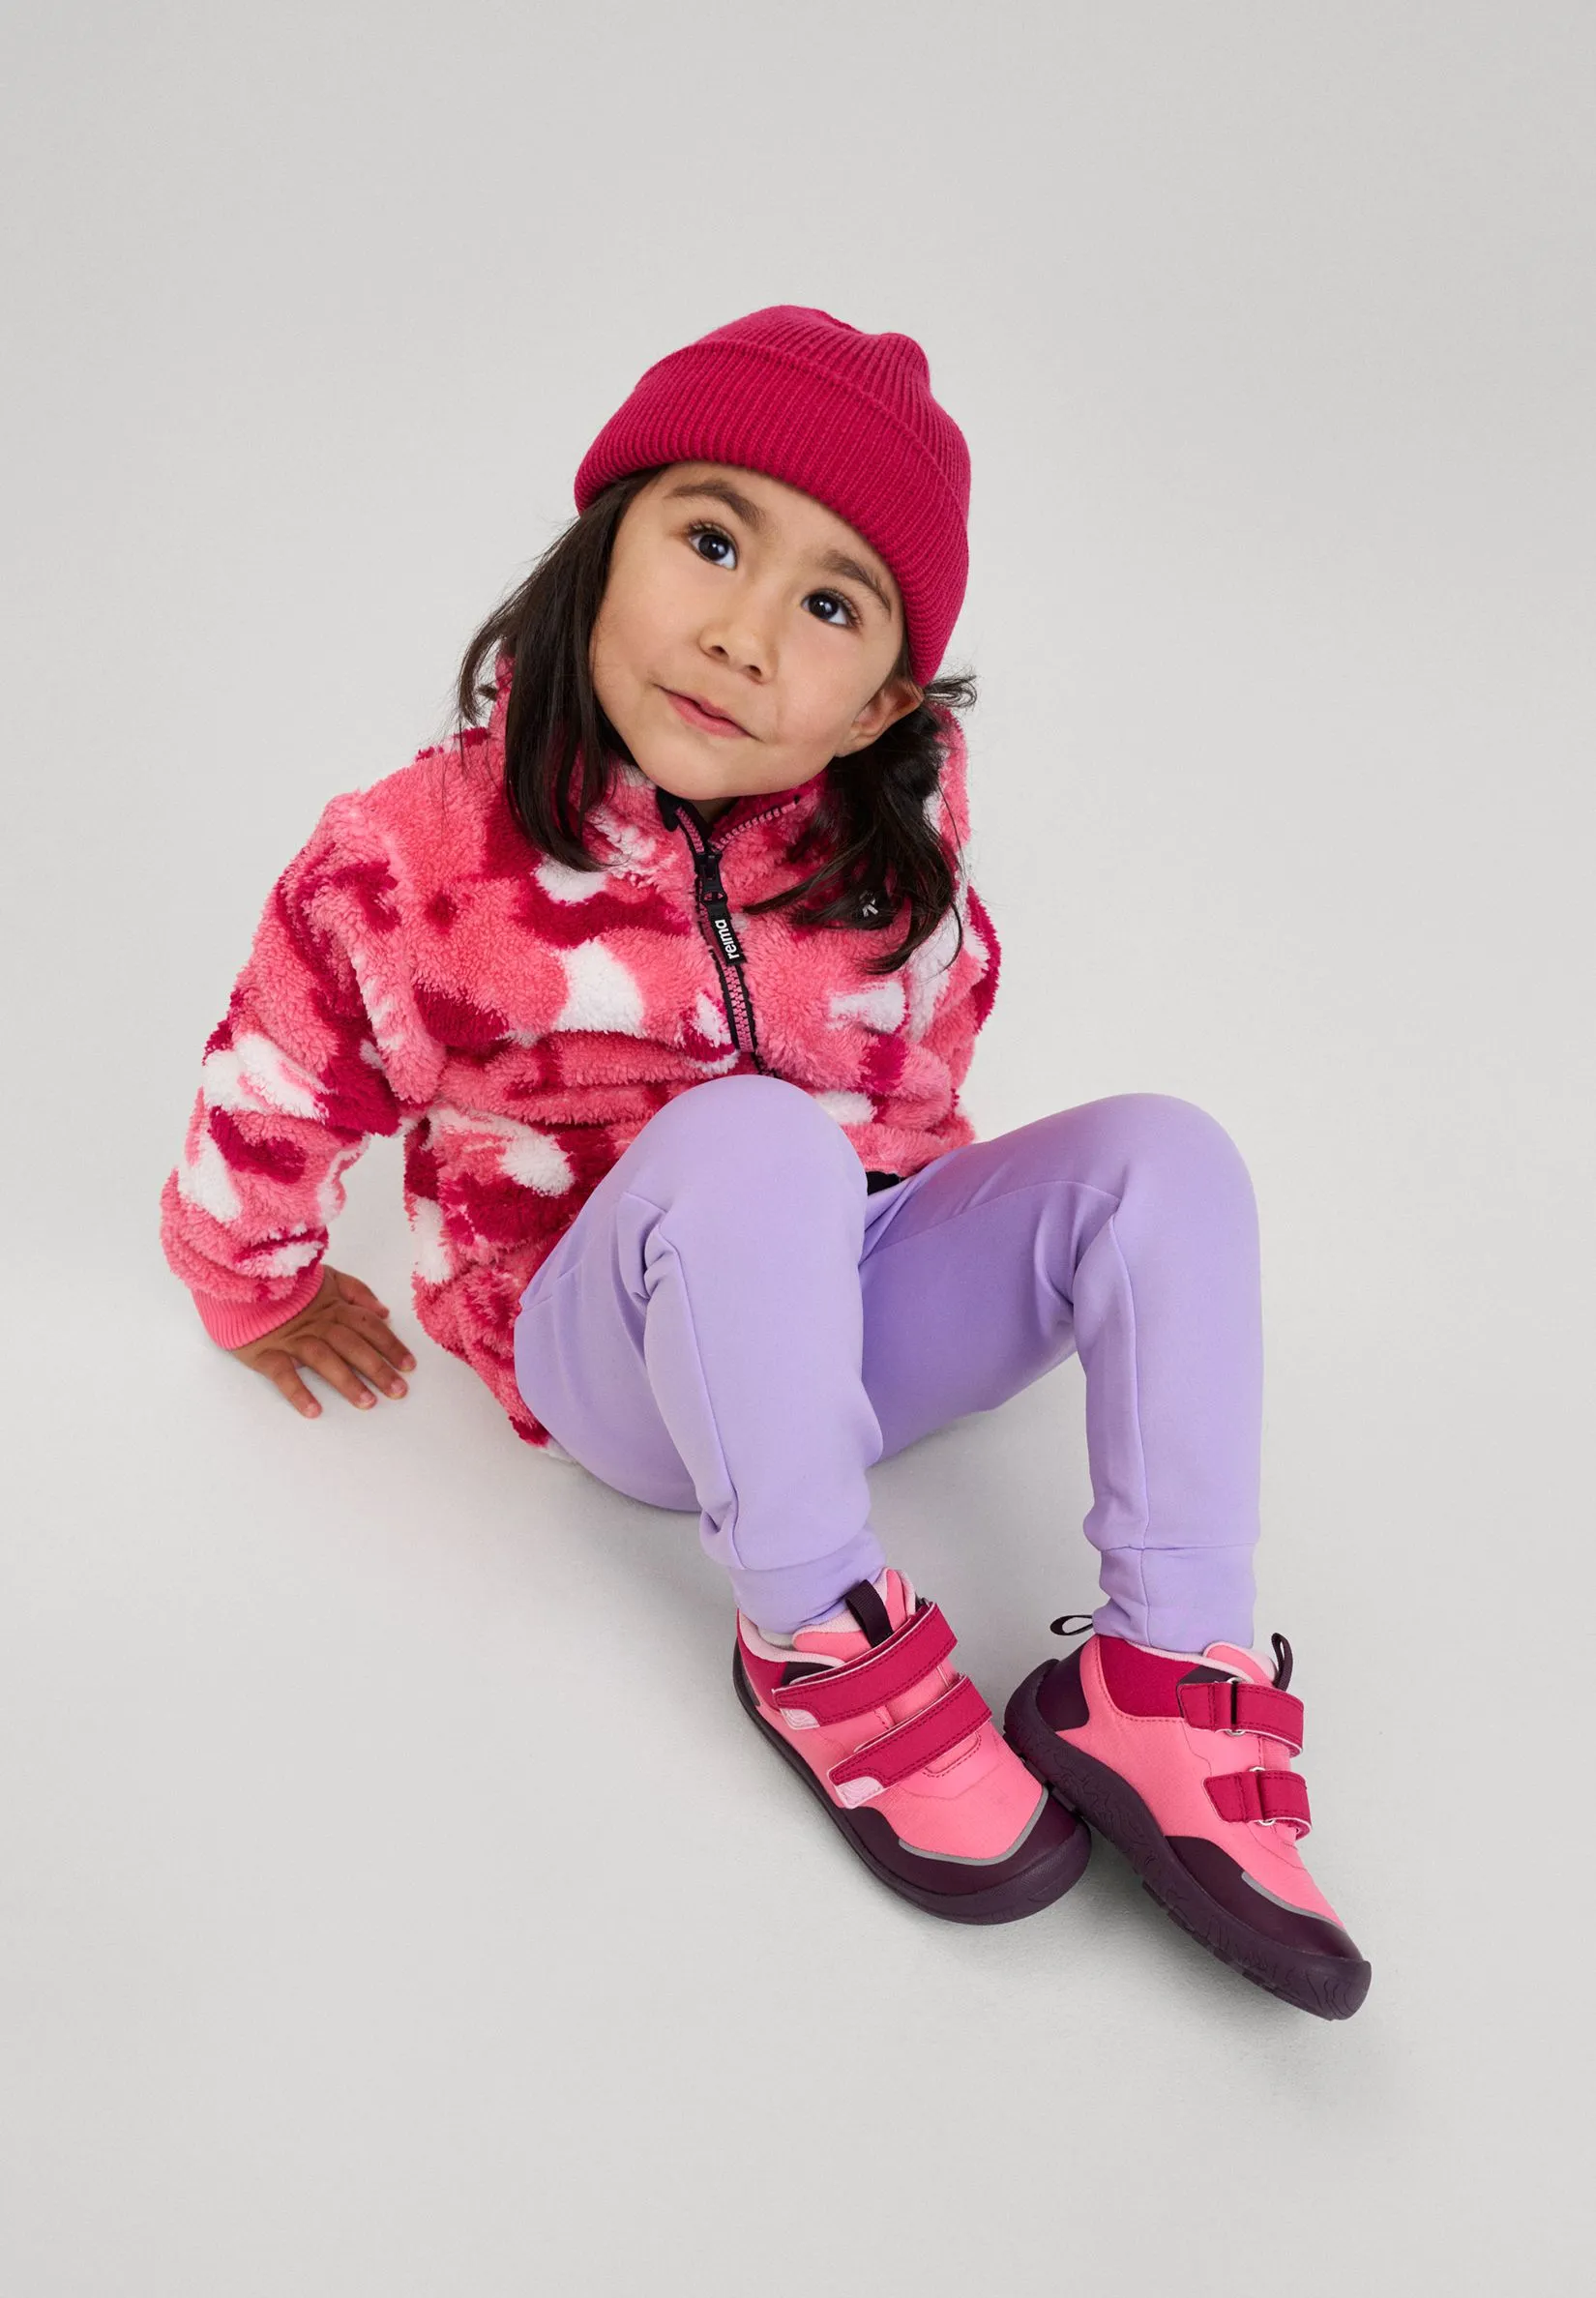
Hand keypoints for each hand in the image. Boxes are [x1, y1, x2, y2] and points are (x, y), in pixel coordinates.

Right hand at [228, 1265, 416, 1419]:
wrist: (239, 1284)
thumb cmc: (285, 1287)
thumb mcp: (325, 1278)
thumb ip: (357, 1292)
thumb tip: (385, 1312)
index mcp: (333, 1306)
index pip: (369, 1325)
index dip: (391, 1344)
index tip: (410, 1366)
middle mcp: (316, 1322)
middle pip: (352, 1344)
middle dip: (377, 1367)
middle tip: (398, 1391)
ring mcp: (291, 1338)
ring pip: (324, 1358)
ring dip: (347, 1381)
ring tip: (367, 1403)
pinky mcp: (265, 1352)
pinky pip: (283, 1374)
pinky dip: (298, 1391)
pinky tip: (314, 1411)